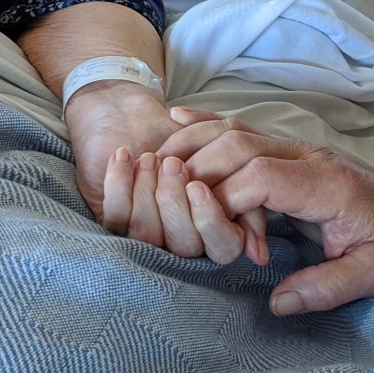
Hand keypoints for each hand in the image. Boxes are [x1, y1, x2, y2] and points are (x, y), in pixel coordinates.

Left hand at [98, 107, 268, 263]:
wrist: (135, 117)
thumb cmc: (191, 141)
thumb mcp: (232, 166)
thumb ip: (248, 197)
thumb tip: (258, 255)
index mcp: (215, 234)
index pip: (222, 247)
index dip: (209, 220)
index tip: (197, 185)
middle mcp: (183, 243)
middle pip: (183, 244)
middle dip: (174, 201)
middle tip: (171, 163)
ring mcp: (147, 237)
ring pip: (148, 234)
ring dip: (147, 191)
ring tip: (151, 157)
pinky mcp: (116, 224)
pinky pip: (116, 218)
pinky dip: (119, 184)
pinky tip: (124, 156)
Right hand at [154, 113, 373, 313]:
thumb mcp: (373, 272)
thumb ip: (328, 288)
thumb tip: (278, 303)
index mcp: (326, 185)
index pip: (262, 176)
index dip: (228, 200)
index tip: (218, 234)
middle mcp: (306, 156)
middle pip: (238, 146)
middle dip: (199, 174)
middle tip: (175, 207)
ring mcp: (293, 146)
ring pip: (233, 131)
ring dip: (193, 147)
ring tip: (157, 169)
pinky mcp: (284, 146)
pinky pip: (238, 126)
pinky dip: (204, 124)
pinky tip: (173, 122)